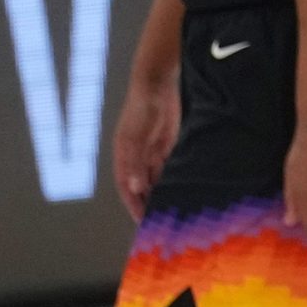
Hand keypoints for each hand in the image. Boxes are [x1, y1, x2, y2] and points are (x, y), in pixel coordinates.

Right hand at [113, 76, 179, 221]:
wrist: (157, 85)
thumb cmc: (142, 108)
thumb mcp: (137, 135)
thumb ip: (135, 162)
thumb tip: (134, 187)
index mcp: (124, 157)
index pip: (127, 188)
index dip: (133, 205)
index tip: (142, 222)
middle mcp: (136, 158)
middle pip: (141, 186)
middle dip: (148, 203)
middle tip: (161, 221)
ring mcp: (151, 152)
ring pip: (156, 179)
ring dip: (162, 193)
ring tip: (174, 210)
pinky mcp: (166, 145)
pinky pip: (169, 167)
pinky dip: (173, 178)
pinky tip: (183, 189)